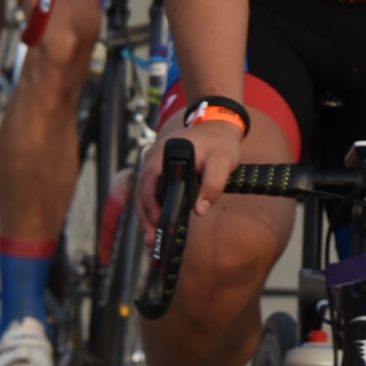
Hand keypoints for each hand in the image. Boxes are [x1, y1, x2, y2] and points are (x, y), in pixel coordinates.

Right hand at [134, 118, 247, 234]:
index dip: (149, 206)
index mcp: (164, 153)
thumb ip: (213, 184)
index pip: (148, 183)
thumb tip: (200, 210)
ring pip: (144, 192)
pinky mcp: (160, 168)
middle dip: (145, 217)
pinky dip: (152, 206)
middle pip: (142, 191)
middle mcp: (154, 157)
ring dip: (147, 214)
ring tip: (152, 237)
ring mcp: (154, 162)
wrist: (219, 125)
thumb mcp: (223, 161)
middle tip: (151, 240)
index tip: (157, 224)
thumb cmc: (220, 142)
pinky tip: (157, 221)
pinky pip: (151, 189)